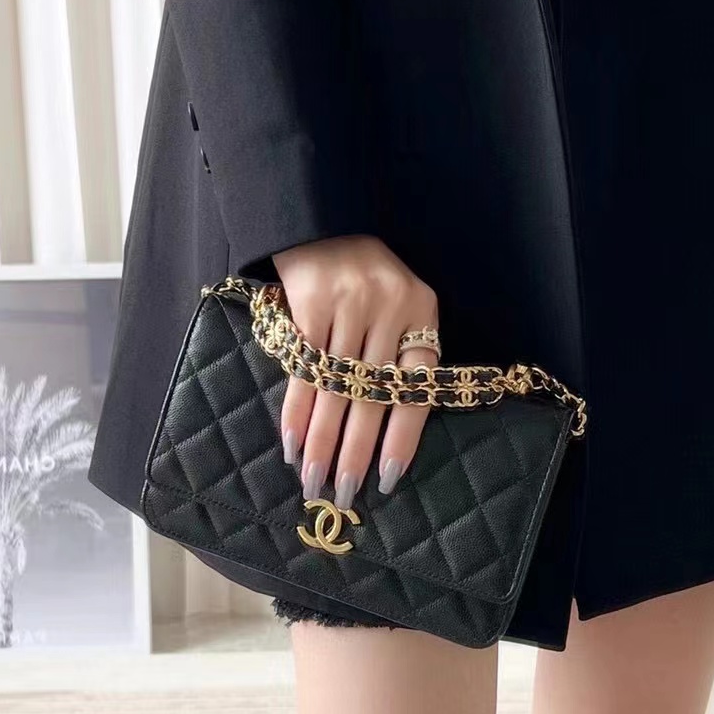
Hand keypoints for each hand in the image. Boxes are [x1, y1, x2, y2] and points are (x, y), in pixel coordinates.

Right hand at [270, 235, 439, 508]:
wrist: (322, 220)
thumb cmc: (365, 276)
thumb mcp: (399, 304)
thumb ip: (400, 354)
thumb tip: (384, 434)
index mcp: (421, 312)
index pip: (417, 389)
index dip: (401, 439)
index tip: (387, 480)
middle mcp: (391, 308)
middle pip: (374, 398)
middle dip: (355, 452)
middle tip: (343, 493)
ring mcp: (350, 304)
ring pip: (336, 391)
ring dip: (321, 441)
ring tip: (313, 479)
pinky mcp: (311, 301)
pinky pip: (305, 369)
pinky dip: (295, 410)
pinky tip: (291, 441)